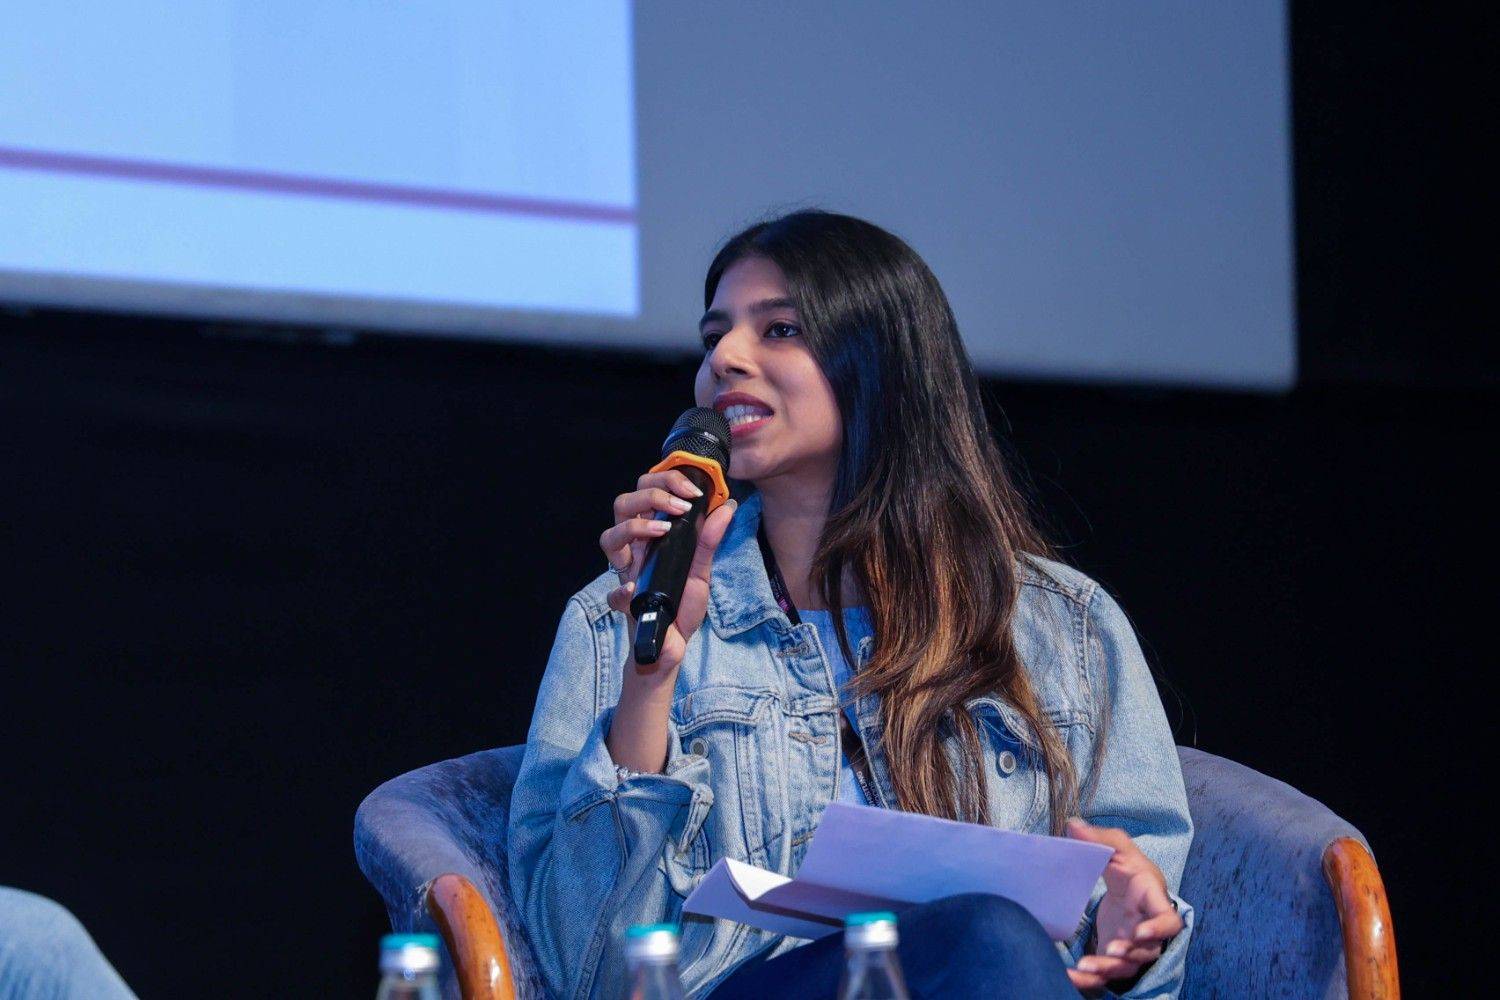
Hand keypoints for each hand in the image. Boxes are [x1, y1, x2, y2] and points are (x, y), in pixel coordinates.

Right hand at [599, 468, 737, 678]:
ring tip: (663, 530)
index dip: (666, 482)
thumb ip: (710, 539)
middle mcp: (635, 549)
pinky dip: (624, 590)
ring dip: (635, 527)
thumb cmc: (681, 603)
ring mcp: (627, 574)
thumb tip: (728, 506)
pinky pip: (614, 593)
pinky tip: (637, 589)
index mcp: (650, 536)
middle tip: (680, 505)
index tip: (694, 491)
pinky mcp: (625, 603)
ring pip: (608, 537)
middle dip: (650, 494)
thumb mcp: (701, 569)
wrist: (673, 643)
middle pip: (622, 505)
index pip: (645, 493)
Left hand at [1064, 817, 1182, 991]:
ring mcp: (1132, 947)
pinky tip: (1069, 976)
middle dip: (1130, 953)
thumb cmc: (1130, 869)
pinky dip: (1089, 979)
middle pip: (1146, 950)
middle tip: (1111, 950)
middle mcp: (1148, 930)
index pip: (1168, 920)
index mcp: (1154, 901)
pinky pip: (1106, 974)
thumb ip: (1100, 838)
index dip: (1158, 928)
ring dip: (1107, 969)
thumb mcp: (1118, 849)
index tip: (1140, 931)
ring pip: (1126, 966)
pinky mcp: (1115, 958)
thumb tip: (1073, 824)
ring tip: (1084, 967)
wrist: (1130, 890)